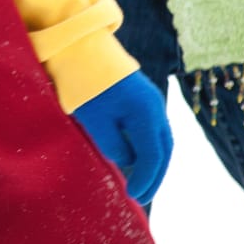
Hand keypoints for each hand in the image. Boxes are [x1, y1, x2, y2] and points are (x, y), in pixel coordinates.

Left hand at [72, 71, 172, 205]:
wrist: (80, 47)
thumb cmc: (84, 84)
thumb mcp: (95, 121)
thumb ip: (115, 147)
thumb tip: (127, 159)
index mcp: (146, 113)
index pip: (152, 156)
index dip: (145, 179)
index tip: (133, 196)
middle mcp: (156, 107)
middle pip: (163, 149)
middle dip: (154, 175)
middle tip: (141, 196)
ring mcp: (151, 101)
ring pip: (160, 140)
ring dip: (152, 162)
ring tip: (140, 183)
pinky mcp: (143, 99)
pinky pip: (152, 130)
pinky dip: (147, 148)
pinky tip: (135, 159)